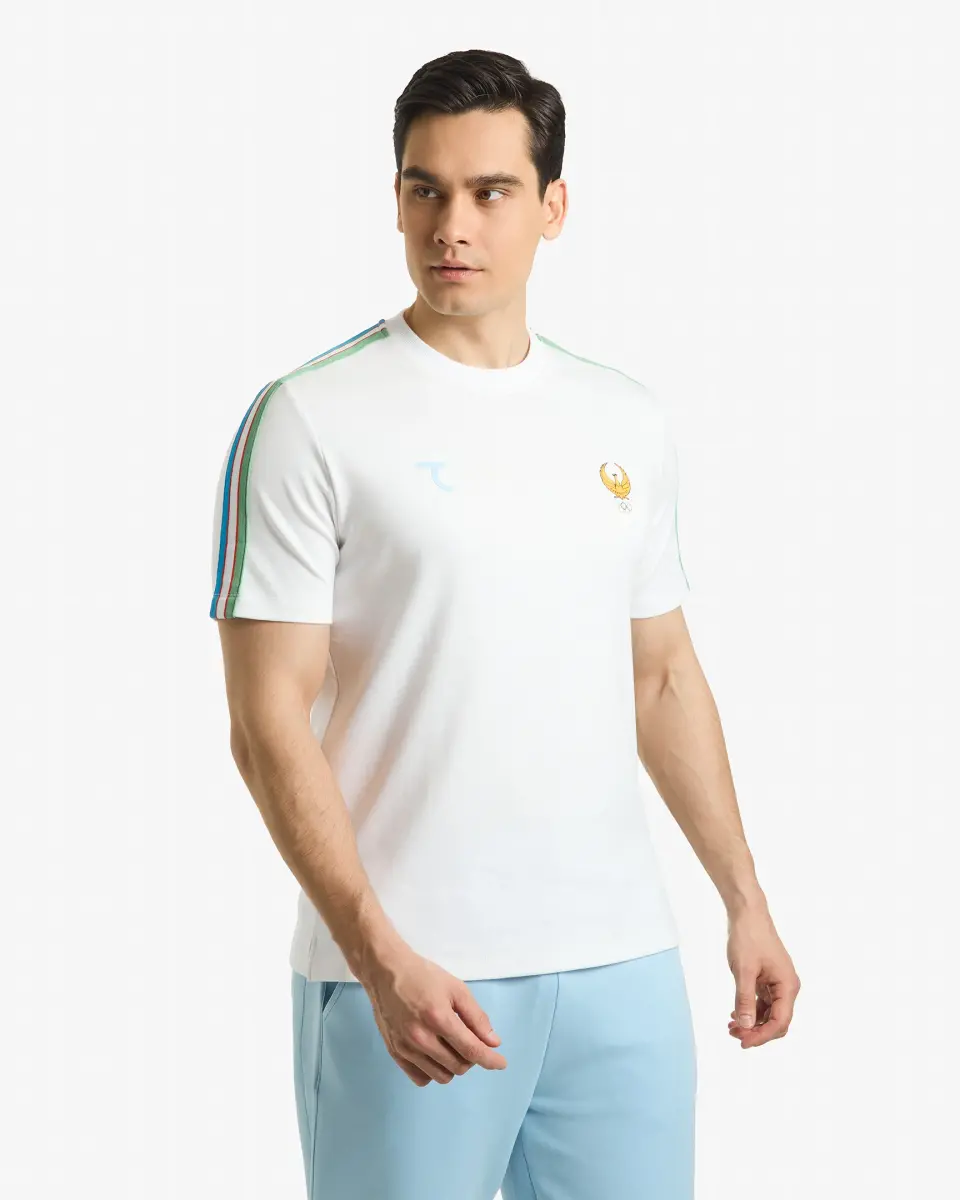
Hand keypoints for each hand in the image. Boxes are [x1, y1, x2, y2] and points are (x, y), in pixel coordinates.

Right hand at [358, 943, 507, 1086]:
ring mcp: (405, 1048)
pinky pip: (421, 1079)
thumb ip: (476, 1017)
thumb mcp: (456, 988)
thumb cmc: (423, 976)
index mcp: (439, 1018)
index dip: (490, 1060)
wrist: (386, 972)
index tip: (501, 1064)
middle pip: (459, 1066)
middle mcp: (421, 1038)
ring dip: (453, 1066)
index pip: (471, 1050)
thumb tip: (493, 1043)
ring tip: (451, 1046)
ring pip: (442, 1076)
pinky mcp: (394, 1053)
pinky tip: (434, 1054)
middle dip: (471, 1057)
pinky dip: (433, 1071)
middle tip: (469, 1040)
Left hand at [725, 904, 800, 1048]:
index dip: (762, 1036)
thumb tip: (746, 1027)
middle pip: (776, 1021)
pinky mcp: (768, 979)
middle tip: (733, 1034)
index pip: (779, 1022)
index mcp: (787, 986)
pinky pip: (763, 1003)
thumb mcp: (743, 971)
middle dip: (756, 1031)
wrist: (747, 913)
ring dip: (752, 1022)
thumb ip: (744, 1000)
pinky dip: (750, 1010)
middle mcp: (787, 987)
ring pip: (768, 1013)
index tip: (743, 1042)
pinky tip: (735, 1014)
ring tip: (731, 1027)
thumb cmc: (748, 937)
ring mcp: (778, 983)